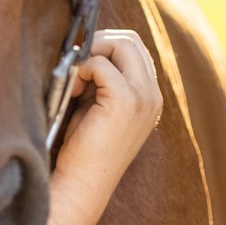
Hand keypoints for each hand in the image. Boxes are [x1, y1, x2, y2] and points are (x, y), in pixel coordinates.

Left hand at [51, 29, 161, 212]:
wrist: (82, 184)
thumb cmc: (82, 148)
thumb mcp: (97, 106)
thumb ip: (102, 79)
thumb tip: (85, 45)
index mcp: (149, 97)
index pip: (135, 49)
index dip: (105, 47)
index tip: (81, 66)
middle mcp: (153, 95)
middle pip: (130, 40)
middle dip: (98, 43)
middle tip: (75, 65)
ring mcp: (143, 97)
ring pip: (121, 44)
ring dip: (91, 53)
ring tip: (74, 82)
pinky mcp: (125, 100)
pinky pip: (100, 62)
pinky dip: (81, 69)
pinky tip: (72, 91)